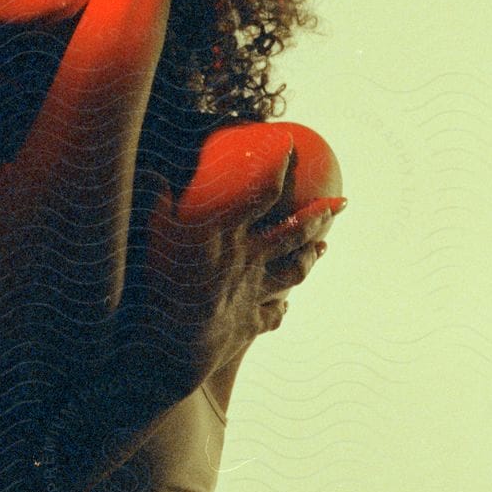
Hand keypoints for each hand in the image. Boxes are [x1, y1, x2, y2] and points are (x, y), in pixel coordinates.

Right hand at [129, 129, 344, 379]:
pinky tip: (285, 307)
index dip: (281, 166)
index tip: (293, 145)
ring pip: (294, 271)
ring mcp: (254, 292)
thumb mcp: (150, 235)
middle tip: (342, 203)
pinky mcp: (250, 323)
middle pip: (295, 232)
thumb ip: (154, 199)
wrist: (172, 346)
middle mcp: (250, 258)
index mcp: (228, 232)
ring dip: (311, 258)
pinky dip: (281, 309)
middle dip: (322, 214)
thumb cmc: (159, 285)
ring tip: (324, 247)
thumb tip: (149, 170)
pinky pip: (272, 314)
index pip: (264, 191)